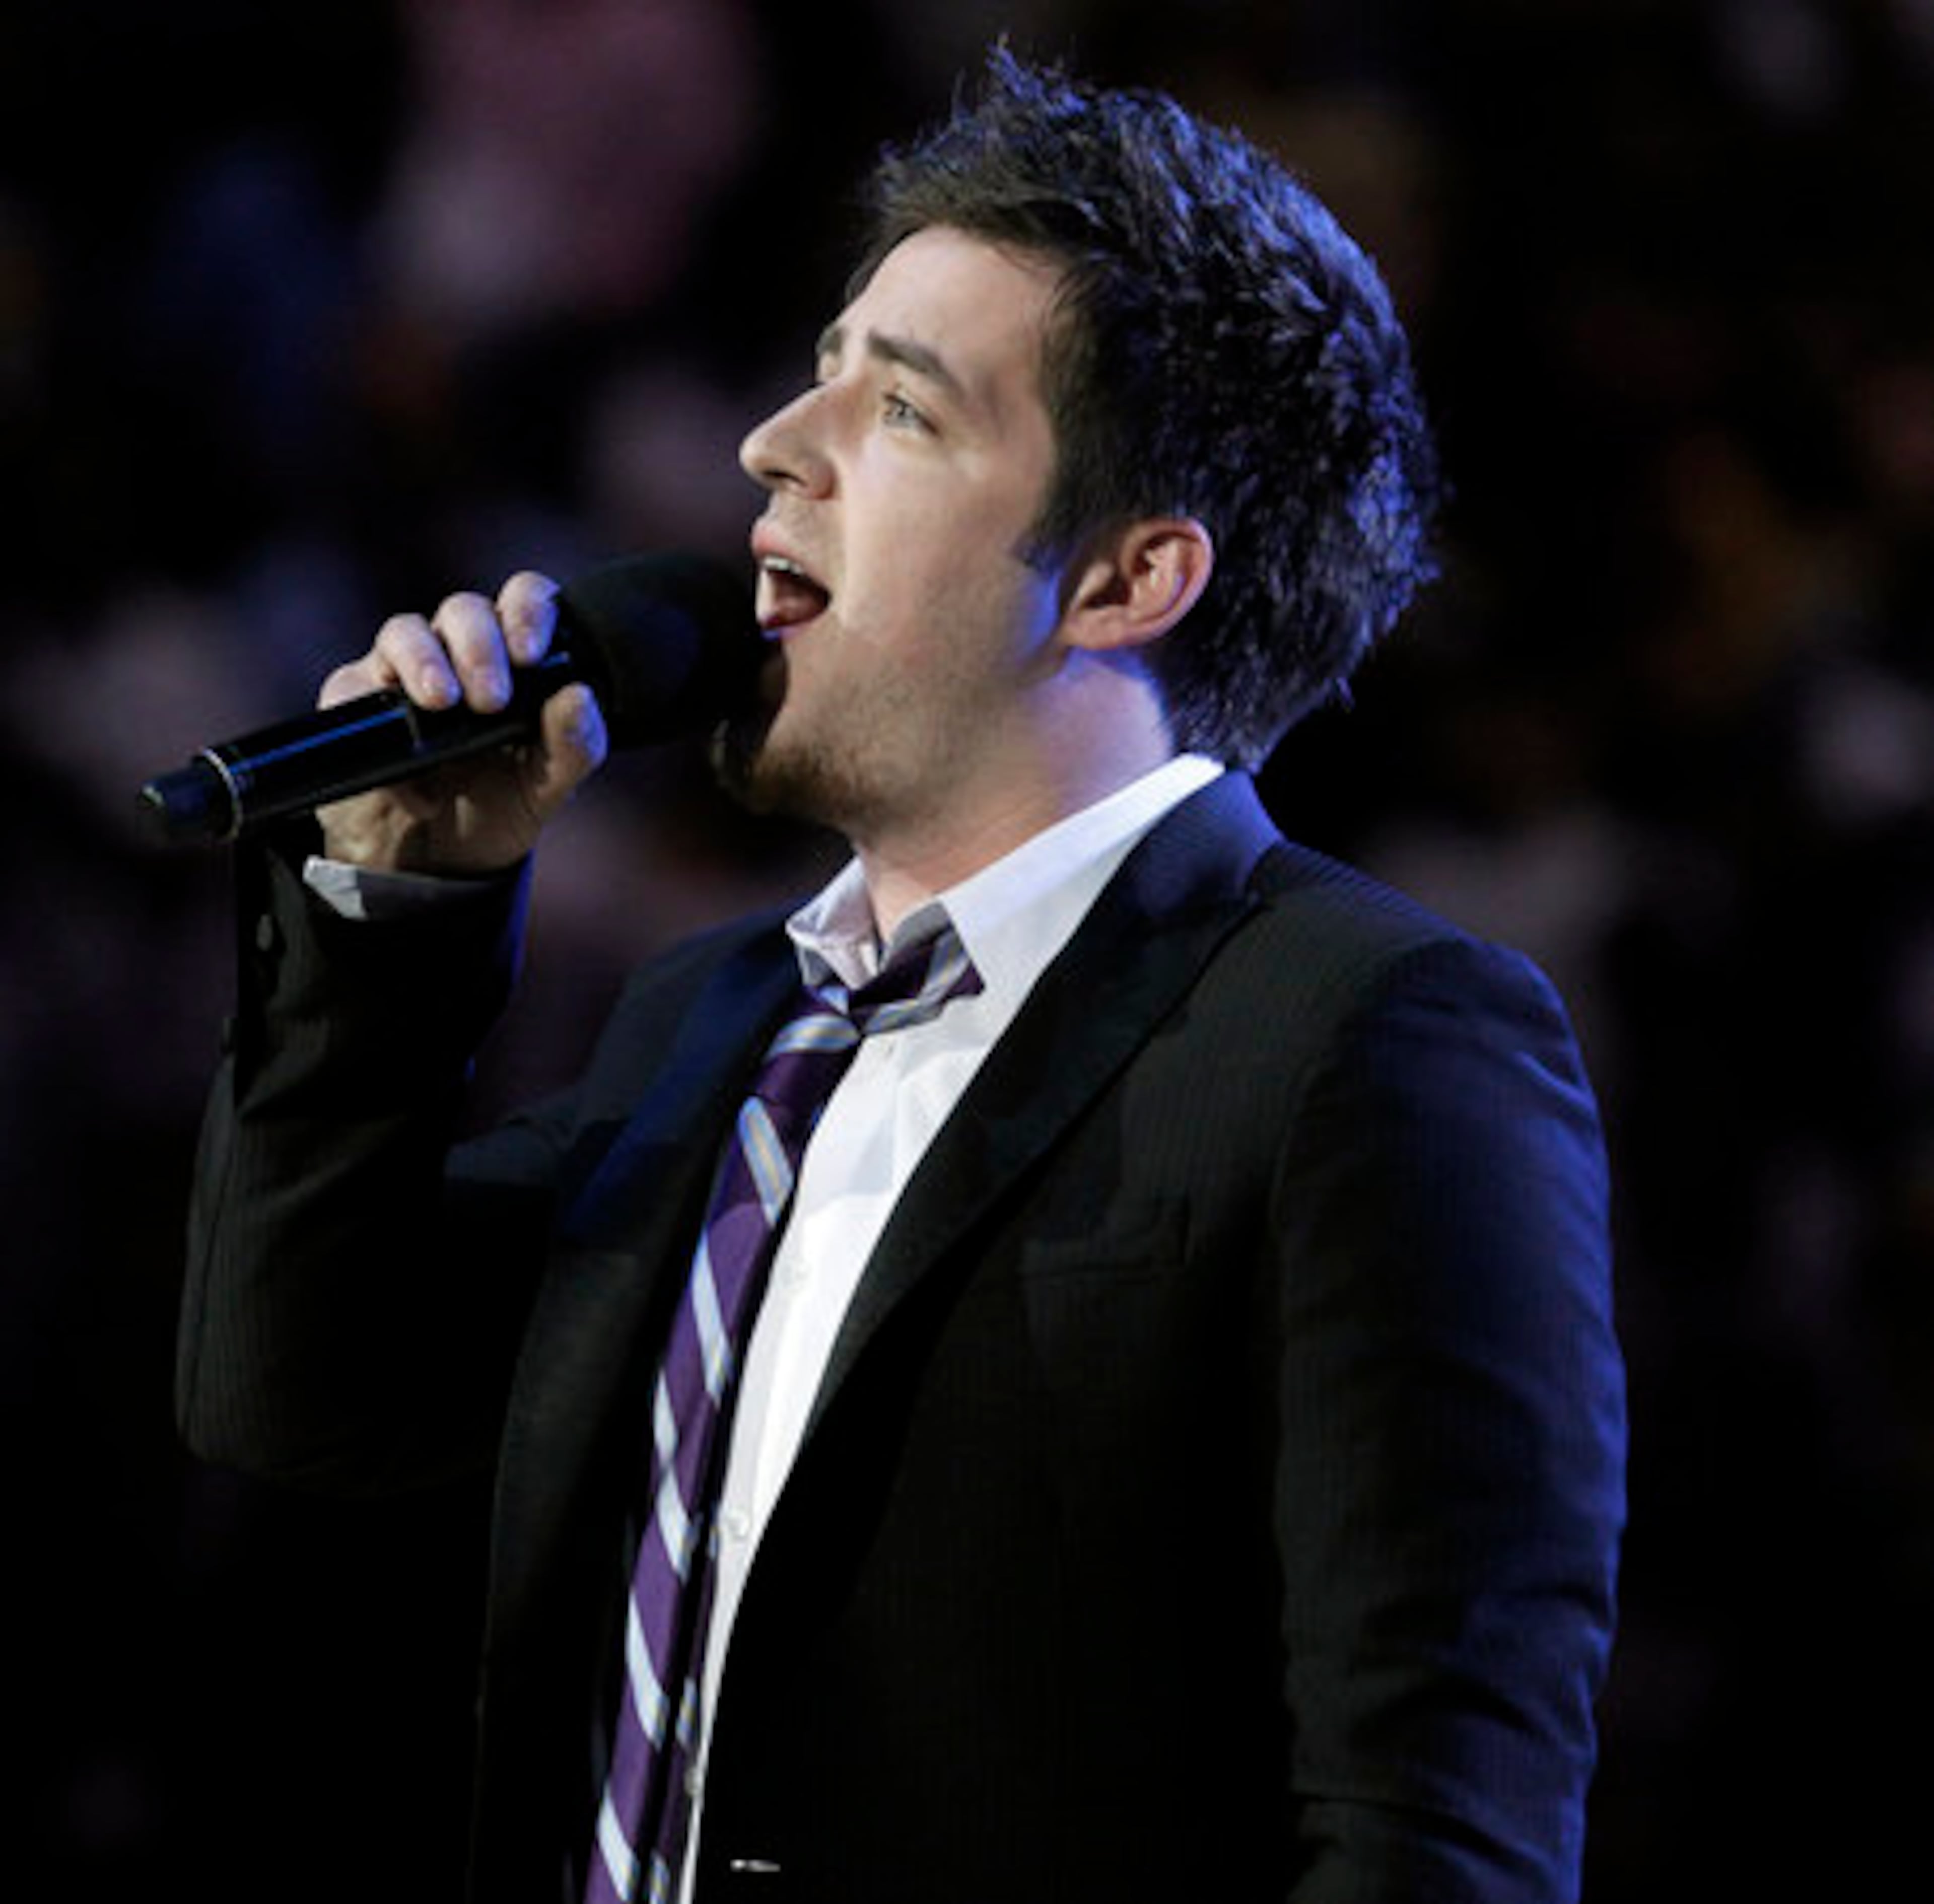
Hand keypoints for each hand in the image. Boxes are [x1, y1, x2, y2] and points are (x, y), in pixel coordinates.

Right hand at [316, 571, 608, 874]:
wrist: (436, 861)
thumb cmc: (498, 805)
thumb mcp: (547, 786)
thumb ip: (575, 745)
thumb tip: (579, 695)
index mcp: (514, 659)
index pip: (523, 601)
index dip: (528, 610)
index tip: (532, 653)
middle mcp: (457, 653)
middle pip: (463, 610)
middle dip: (479, 646)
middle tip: (492, 698)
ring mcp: (402, 672)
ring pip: (405, 631)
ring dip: (426, 660)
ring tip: (442, 703)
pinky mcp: (354, 700)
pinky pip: (354, 687)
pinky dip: (380, 718)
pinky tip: (412, 775)